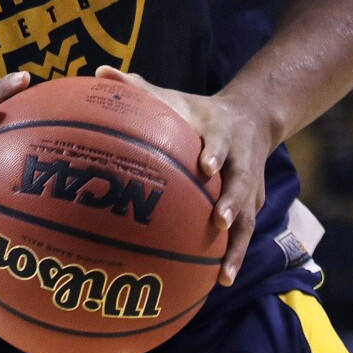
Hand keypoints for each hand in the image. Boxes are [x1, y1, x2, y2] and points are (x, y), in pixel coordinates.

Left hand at [96, 66, 274, 285]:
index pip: (221, 143)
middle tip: (219, 222)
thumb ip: (138, 87)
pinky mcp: (254, 206)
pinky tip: (217, 282)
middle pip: (242, 184)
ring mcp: (252, 187)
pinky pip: (244, 233)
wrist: (254, 119)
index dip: (214, 154)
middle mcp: (242, 162)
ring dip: (237, 245)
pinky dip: (233, 255)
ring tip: (222, 273)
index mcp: (222, 133)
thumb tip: (98, 71)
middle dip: (233, 203)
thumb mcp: (174, 96)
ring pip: (249, 218)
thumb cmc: (198, 111)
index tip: (204, 166)